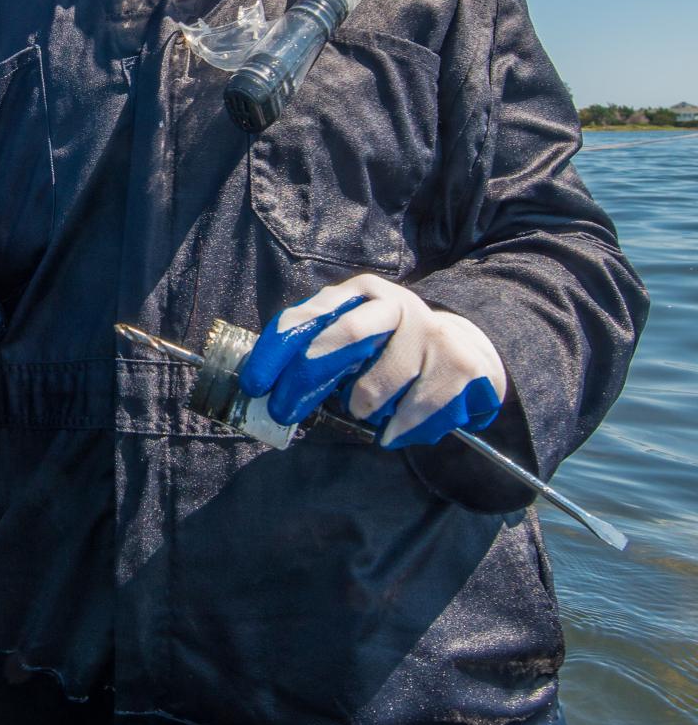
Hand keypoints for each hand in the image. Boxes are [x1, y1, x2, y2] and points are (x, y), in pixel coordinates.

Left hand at [239, 274, 505, 448]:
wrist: (468, 350)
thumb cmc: (394, 349)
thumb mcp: (356, 339)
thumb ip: (318, 355)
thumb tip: (269, 391)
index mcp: (362, 293)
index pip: (311, 314)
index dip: (278, 348)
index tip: (255, 383)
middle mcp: (396, 305)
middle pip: (345, 334)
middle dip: (308, 377)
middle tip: (284, 410)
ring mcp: (430, 334)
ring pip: (378, 386)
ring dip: (362, 408)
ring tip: (365, 410)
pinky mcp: (457, 367)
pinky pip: (412, 412)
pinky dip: (397, 430)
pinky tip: (393, 431)